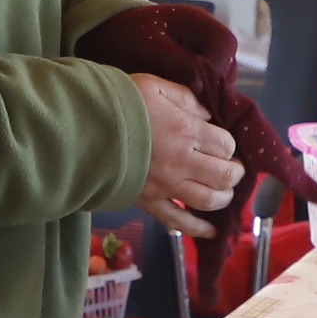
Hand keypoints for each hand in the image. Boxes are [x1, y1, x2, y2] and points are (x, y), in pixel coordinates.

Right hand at [131, 71, 244, 236]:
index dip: (229, 145)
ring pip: (208, 201)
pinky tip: (210, 231)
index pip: (226, 145)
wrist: (81, 129)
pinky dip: (197, 229)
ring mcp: (166, 186)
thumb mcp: (155, 86)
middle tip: (231, 167)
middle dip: (234, 172)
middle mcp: (182, 163)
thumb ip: (186, 98)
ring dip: (223, 198)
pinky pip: (178, 221)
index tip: (222, 142)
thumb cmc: (118, 103)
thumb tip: (207, 115)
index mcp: (186, 131)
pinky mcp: (149, 202)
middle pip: (225, 176)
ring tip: (223, 191)